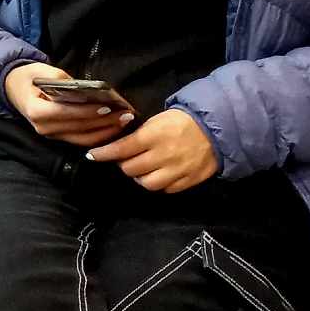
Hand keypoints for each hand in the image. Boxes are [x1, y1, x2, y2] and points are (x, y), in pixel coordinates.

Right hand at [4, 63, 135, 147]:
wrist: (13, 88)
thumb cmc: (29, 77)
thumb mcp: (43, 71)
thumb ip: (64, 80)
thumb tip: (87, 89)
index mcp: (36, 111)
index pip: (67, 113)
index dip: (89, 111)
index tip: (110, 106)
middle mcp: (43, 128)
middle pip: (79, 127)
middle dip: (105, 122)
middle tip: (126, 114)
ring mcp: (50, 135)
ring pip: (83, 138)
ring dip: (106, 132)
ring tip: (124, 121)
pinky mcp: (58, 138)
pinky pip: (81, 140)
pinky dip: (99, 136)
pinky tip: (113, 128)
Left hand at [85, 109, 217, 192]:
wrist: (217, 129)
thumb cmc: (182, 121)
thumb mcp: (157, 121)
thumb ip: (139, 135)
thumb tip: (119, 146)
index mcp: (153, 137)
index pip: (121, 149)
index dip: (104, 154)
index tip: (92, 156)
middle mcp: (163, 156)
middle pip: (130, 169)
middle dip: (123, 164)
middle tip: (125, 159)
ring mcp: (177, 171)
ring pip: (147, 184)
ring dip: (140, 177)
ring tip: (142, 169)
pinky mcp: (188, 181)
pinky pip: (166, 190)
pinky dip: (159, 185)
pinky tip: (159, 175)